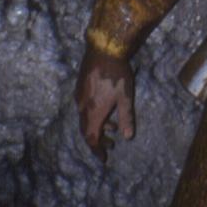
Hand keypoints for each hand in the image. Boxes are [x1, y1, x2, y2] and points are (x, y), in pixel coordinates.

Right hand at [75, 44, 134, 161]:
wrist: (103, 48)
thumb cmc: (117, 74)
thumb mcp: (125, 97)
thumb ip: (126, 118)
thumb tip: (127, 136)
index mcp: (93, 112)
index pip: (91, 138)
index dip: (97, 150)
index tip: (104, 158)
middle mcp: (83, 106)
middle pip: (86, 130)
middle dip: (98, 139)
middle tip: (111, 145)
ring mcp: (79, 96)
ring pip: (85, 118)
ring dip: (97, 126)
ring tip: (112, 128)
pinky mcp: (80, 86)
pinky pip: (84, 107)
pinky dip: (93, 114)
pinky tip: (105, 108)